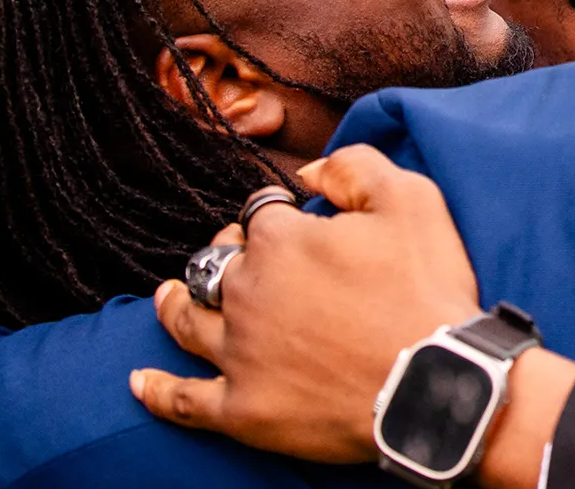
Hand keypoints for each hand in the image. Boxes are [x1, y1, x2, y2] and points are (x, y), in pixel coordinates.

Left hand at [131, 145, 482, 462]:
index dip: (276, 213)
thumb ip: (355, 166)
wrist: (434, 382)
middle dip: (224, 252)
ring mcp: (238, 353)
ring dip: (174, 304)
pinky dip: (157, 389)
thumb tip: (308, 169)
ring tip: (169, 297)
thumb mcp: (411, 200)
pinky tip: (140, 381)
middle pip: (216, 264)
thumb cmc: (426, 290)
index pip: (260, 214)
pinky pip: (182, 399)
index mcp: (281, 240)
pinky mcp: (240, 408)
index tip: (292, 219)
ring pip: (187, 321)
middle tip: (236, 253)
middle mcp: (246, 292)